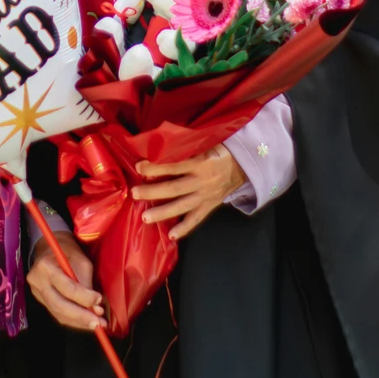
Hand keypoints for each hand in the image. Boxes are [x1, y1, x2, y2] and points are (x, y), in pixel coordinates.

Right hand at [28, 230, 104, 330]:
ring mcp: (36, 292)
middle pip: (59, 305)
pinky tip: (85, 322)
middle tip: (99, 322)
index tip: (99, 301)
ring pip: (58, 313)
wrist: (50, 249)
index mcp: (46, 267)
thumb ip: (86, 283)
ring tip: (96, 324)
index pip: (66, 287)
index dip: (84, 297)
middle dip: (81, 316)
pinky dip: (72, 320)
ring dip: (79, 321)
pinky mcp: (40, 300)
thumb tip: (95, 308)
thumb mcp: (81, 261)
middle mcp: (37, 281)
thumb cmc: (68, 252)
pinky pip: (57, 314)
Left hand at [133, 145, 247, 239]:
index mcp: (201, 162)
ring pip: (182, 206)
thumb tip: (160, 142)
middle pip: (174, 188)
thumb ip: (188, 144)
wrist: (243, 165)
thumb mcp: (207, 141)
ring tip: (145, 218)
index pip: (175, 165)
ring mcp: (206, 196)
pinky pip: (196, 219)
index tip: (139, 167)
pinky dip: (184, 228)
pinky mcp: (209, 206)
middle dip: (153, 192)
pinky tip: (171, 235)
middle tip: (134, 193)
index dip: (156, 167)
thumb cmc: (220, 150)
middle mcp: (202, 181)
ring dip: (163, 213)